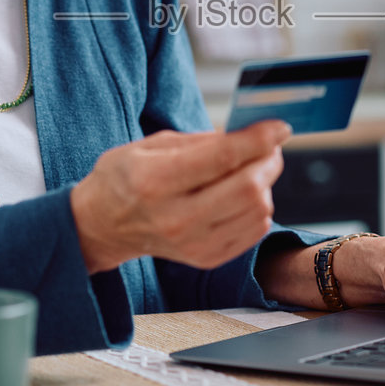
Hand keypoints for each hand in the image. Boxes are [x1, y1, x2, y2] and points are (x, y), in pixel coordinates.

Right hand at [70, 121, 289, 272]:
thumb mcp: (151, 144)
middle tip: (268, 147)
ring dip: (265, 184)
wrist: (104, 225)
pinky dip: (259, 208)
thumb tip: (248, 135)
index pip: (222, 158)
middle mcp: (176, 218)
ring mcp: (193, 244)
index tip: (280, 127)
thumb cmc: (125, 177)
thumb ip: (201, 141)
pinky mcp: (206, 259)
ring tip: (251, 169)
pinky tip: (243, 195)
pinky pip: (254, 231)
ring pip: (258, 211)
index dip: (258, 139)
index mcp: (155, 181)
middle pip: (248, 188)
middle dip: (268, 160)